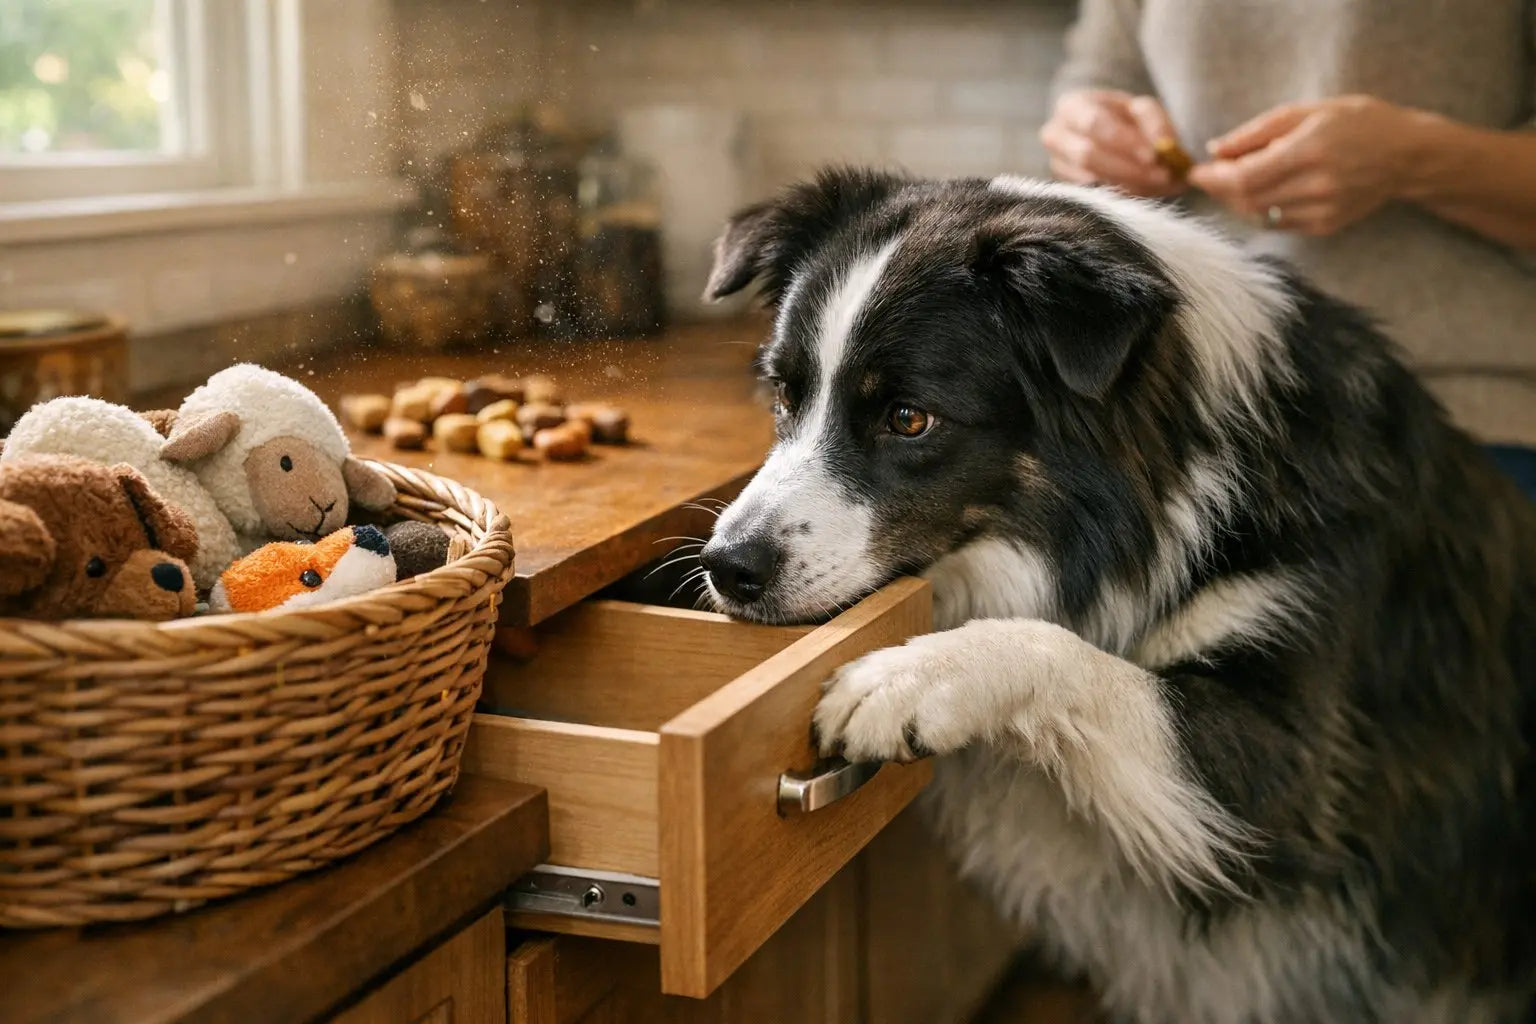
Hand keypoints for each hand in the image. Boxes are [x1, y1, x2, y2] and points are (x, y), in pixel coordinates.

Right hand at [1040, 89, 1186, 197]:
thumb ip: (1154, 121)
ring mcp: (1055, 164)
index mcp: (1072, 106)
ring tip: (1159, 184)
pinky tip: (1143, 191)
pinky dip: (1121, 195)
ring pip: (1089, 180)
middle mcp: (1055, 135)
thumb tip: (1164, 146)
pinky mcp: (1062, 187)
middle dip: (1128, 168)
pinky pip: (1091, 196)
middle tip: (1163, 176)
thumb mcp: (1141, 109)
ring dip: (1129, 185)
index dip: (1124, 141)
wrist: (1101, 134)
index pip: (1094, 124)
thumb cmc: (1122, 119)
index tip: (1154, 155)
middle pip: (1087, 155)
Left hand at [1188, 95, 1415, 235]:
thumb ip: (1257, 132)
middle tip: (1211, 175)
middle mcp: (1317, 185)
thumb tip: (1215, 150)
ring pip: (1258, 215)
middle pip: (1247, 200)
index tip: (1195, 172)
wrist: (1407, 154)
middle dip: (1220, 190)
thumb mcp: (1308, 112)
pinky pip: (1278, 224)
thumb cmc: (1356, 122)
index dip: (1214, 179)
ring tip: (1239, 180)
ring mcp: (1323, 210)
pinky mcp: (1326, 226)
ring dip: (1238, 201)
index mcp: (1310, 150)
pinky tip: (1267, 192)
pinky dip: (1261, 210)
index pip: (1245, 177)